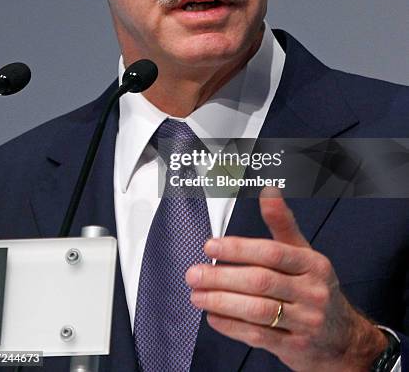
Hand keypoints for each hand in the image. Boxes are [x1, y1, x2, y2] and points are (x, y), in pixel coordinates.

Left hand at [185, 188, 386, 371]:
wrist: (343, 338)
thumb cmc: (314, 287)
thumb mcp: (304, 253)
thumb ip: (282, 223)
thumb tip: (269, 192)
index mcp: (313, 264)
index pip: (271, 253)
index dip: (238, 249)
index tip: (211, 246)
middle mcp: (311, 292)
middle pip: (261, 282)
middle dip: (222, 278)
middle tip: (194, 274)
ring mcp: (305, 321)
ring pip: (257, 310)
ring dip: (221, 303)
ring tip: (197, 295)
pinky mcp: (294, 347)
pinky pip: (257, 336)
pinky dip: (231, 326)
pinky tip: (213, 317)